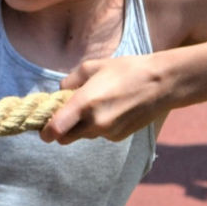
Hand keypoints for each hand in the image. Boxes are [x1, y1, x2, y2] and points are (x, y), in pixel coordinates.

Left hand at [40, 54, 169, 143]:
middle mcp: (95, 123)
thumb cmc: (126, 70)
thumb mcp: (92, 66)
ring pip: (83, 136)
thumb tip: (60, 93)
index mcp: (84, 103)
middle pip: (64, 139)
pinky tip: (111, 109)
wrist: (163, 83)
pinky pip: (99, 135)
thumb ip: (70, 81)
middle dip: (60, 130)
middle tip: (64, 115)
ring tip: (94, 105)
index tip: (44, 127)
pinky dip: (98, 126)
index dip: (45, 131)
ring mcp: (108, 132)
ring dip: (81, 126)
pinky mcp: (118, 137)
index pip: (55, 130)